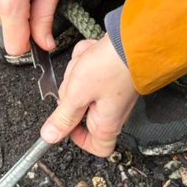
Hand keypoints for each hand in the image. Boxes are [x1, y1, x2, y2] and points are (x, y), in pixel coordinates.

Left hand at [40, 35, 137, 156]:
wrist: (136, 39)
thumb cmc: (112, 66)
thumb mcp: (77, 93)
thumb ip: (63, 117)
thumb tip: (50, 136)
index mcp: (106, 123)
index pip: (96, 147)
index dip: (78, 138)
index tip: (66, 123)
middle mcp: (113, 110)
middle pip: (81, 110)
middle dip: (71, 92)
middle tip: (75, 83)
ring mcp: (113, 92)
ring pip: (83, 86)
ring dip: (78, 70)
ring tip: (86, 62)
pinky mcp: (113, 74)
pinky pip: (91, 68)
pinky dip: (88, 57)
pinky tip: (92, 53)